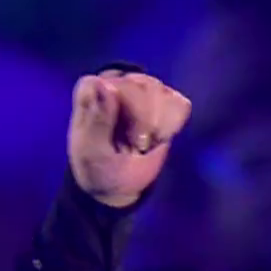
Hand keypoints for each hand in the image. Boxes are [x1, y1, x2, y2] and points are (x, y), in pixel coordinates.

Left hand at [67, 67, 191, 207]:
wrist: (116, 187)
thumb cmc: (97, 168)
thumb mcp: (92, 152)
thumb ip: (98, 120)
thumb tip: (105, 85)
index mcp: (91, 90)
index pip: (117, 83)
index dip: (129, 110)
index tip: (125, 136)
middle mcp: (115, 83)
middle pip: (144, 85)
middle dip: (145, 121)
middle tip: (135, 145)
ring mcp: (140, 89)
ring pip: (163, 92)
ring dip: (159, 125)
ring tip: (144, 143)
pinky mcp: (163, 101)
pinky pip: (180, 104)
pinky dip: (172, 126)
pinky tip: (158, 137)